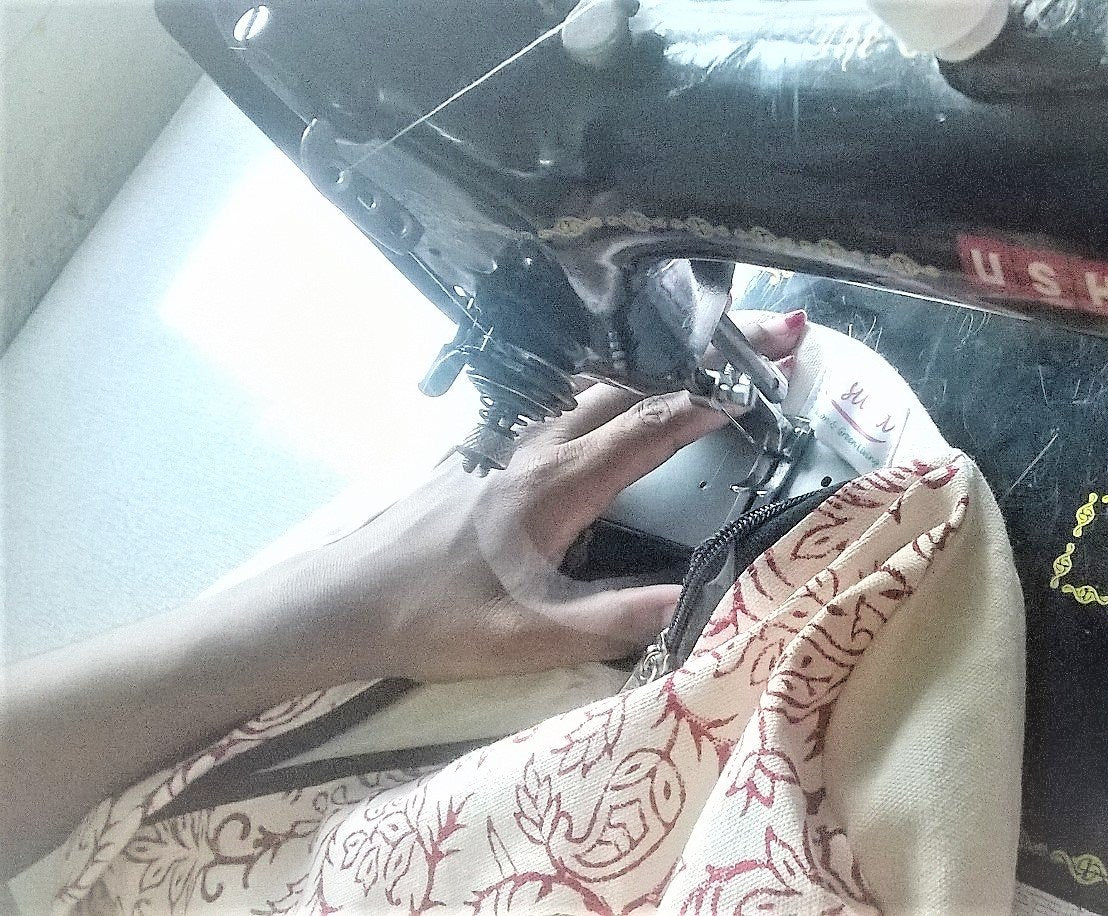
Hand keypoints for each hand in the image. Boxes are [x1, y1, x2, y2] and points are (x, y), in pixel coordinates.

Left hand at [305, 310, 806, 682]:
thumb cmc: (431, 620)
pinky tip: (613, 403)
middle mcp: (533, 452)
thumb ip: (611, 620)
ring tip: (703, 360)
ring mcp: (505, 450)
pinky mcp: (484, 460)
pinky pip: (559, 408)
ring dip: (650, 372)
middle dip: (694, 365)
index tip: (759, 386)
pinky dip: (607, 392)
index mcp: (554, 488)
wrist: (340, 605)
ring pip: (589, 390)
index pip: (645, 429)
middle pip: (625, 389)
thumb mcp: (525, 638)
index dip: (705, 404)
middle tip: (764, 344)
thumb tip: (694, 601)